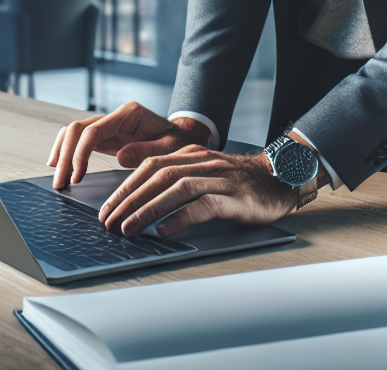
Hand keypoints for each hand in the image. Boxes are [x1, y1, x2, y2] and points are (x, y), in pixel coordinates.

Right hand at [47, 102, 209, 188]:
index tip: (77, 177)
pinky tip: (62, 167)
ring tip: (58, 179)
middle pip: (78, 129)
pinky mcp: (106, 135)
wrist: (183, 137)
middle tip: (60, 183)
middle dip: (66, 155)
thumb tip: (119, 156)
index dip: (81, 153)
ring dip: (63, 153)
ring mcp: (109, 124)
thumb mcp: (170, 148)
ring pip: (74, 132)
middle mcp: (115, 116)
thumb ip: (147, 151)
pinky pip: (80, 139)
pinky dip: (68, 151)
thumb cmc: (179, 142)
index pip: (94, 129)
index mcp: (129, 114)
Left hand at [97, 145, 295, 236]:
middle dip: (128, 200)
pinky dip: (181, 217)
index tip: (106, 209)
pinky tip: (165, 230)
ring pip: (176, 188)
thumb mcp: (203, 174)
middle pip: (157, 176)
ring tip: (128, 228)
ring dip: (148, 209)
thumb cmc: (238, 182)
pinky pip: (204, 204)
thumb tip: (137, 200)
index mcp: (190, 154)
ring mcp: (219, 178)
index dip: (125, 187)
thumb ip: (175, 180)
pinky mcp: (235, 197)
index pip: (149, 166)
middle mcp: (202, 162)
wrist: (280, 177)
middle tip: (109, 222)